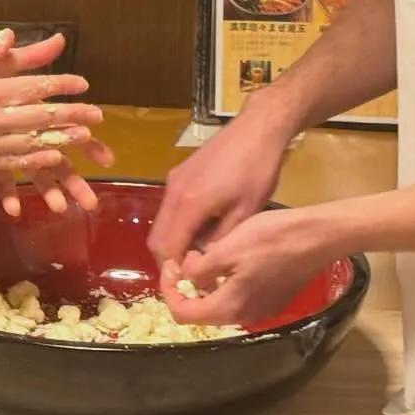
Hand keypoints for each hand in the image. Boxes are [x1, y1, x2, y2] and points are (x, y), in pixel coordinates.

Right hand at [0, 33, 105, 214]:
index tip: (82, 83)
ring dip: (61, 139)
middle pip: (38, 116)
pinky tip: (54, 158)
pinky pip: (13, 163)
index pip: (32, 87)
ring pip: (31, 142)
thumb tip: (10, 36)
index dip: (60, 85)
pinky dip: (36, 161)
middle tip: (97, 114)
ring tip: (85, 137)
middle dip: (71, 115)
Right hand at [146, 107, 293, 268]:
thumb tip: (207, 264)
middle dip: (170, 260)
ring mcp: (174, 181)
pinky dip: (178, 226)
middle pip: (157, 238)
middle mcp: (173, 193)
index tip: (189, 286)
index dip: (174, 271)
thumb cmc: (257, 170)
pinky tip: (202, 229)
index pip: (166, 249)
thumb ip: (221, 241)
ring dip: (174, 242)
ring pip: (162, 223)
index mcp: (188, 204)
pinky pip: (170, 208)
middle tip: (193, 276)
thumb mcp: (247, 212)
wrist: (256, 129)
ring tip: (200, 255)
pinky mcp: (179, 174)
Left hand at [157, 206, 331, 326]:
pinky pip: (238, 296)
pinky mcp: (272, 299)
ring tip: (206, 254)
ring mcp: (261, 310)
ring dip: (206, 283)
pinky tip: (230, 258)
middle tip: (186, 258)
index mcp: (229, 307)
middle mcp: (245, 317)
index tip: (170, 266)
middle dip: (186, 287)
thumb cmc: (270, 239)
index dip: (168, 291)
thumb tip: (185, 277)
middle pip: (201, 311)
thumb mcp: (225, 249)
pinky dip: (225, 282)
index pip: (182, 314)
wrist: (317, 236)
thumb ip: (199, 269)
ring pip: (219, 303)